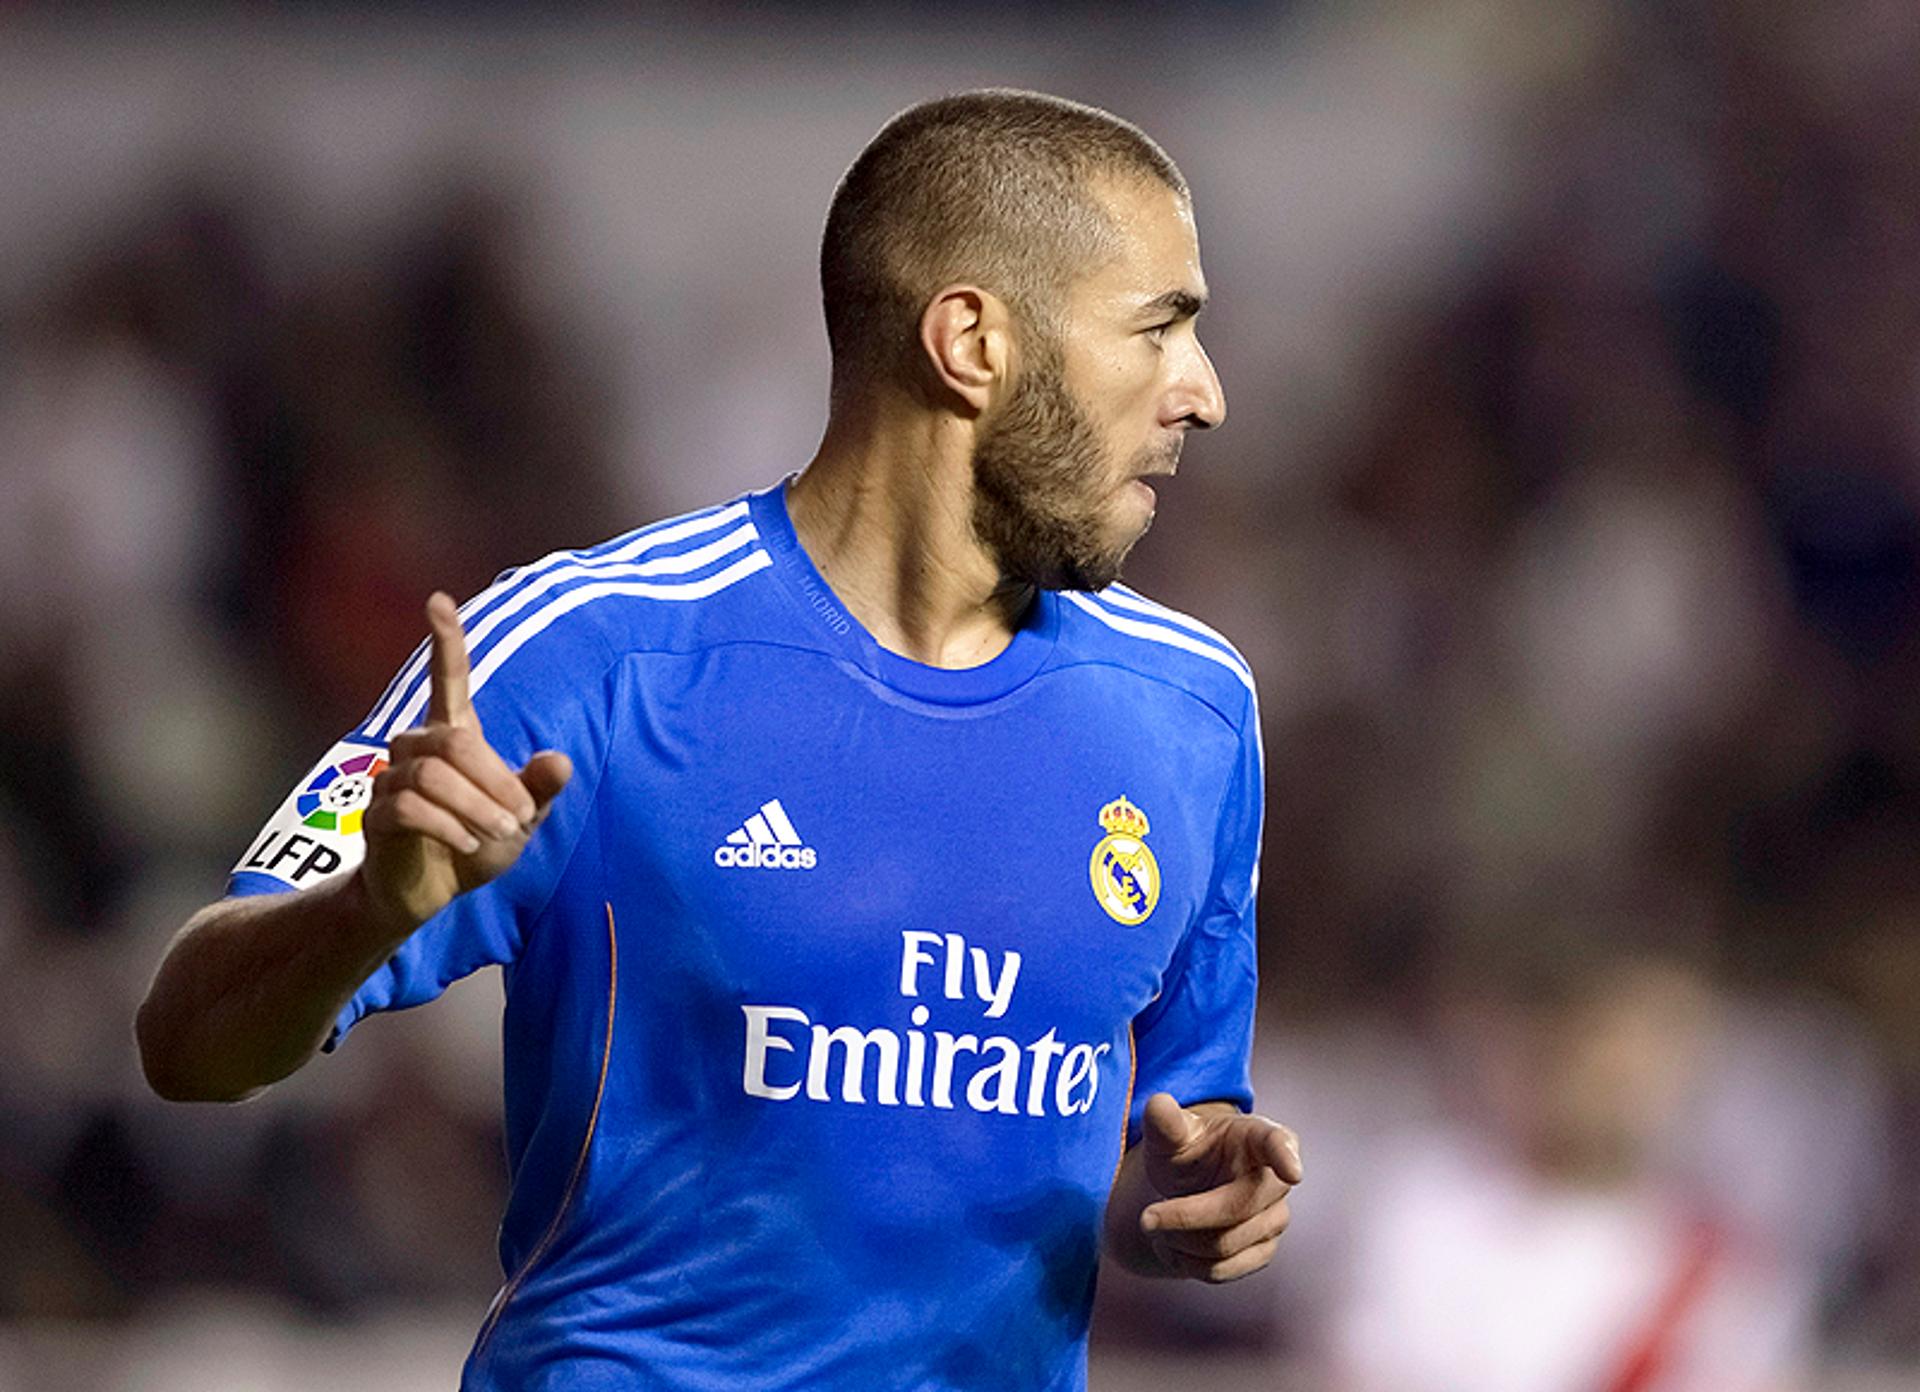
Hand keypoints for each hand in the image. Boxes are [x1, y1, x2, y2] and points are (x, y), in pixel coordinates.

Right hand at [359, 592, 572, 934]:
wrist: (430, 893)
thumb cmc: (475, 845)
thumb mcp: (521, 819)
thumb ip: (540, 790)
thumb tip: (560, 759)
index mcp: (452, 737)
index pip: (446, 680)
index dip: (445, 642)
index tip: (438, 600)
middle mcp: (415, 748)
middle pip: (454, 743)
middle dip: (495, 781)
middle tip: (520, 820)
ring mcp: (390, 779)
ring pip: (432, 775)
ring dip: (476, 807)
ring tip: (498, 834)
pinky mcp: (375, 814)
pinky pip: (409, 807)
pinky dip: (447, 825)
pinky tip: (466, 842)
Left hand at [1135, 1092, 1301, 1282]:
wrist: (1191, 1187)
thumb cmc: (1188, 1152)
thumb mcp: (1171, 1135)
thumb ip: (1165, 1122)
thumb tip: (1158, 1103)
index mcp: (1260, 1137)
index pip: (1278, 1144)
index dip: (1285, 1157)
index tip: (1292, 1171)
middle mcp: (1277, 1180)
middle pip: (1235, 1209)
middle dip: (1183, 1217)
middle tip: (1145, 1218)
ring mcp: (1275, 1219)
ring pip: (1224, 1245)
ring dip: (1180, 1240)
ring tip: (1160, 1223)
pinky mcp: (1263, 1251)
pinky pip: (1223, 1270)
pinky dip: (1187, 1262)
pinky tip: (1174, 1243)